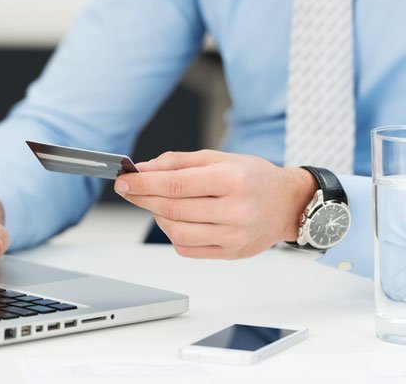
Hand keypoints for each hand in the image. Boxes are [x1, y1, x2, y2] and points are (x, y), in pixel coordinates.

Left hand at [114, 150, 315, 258]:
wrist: (287, 204)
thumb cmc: (252, 177)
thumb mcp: (219, 158)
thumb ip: (179, 162)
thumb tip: (144, 169)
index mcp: (232, 180)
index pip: (176, 184)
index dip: (144, 183)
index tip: (124, 180)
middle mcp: (236, 210)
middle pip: (173, 208)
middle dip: (143, 197)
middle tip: (128, 189)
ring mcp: (234, 236)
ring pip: (177, 232)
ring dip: (158, 216)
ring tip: (158, 203)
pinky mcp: (230, 253)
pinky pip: (187, 249)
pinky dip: (173, 234)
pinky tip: (176, 219)